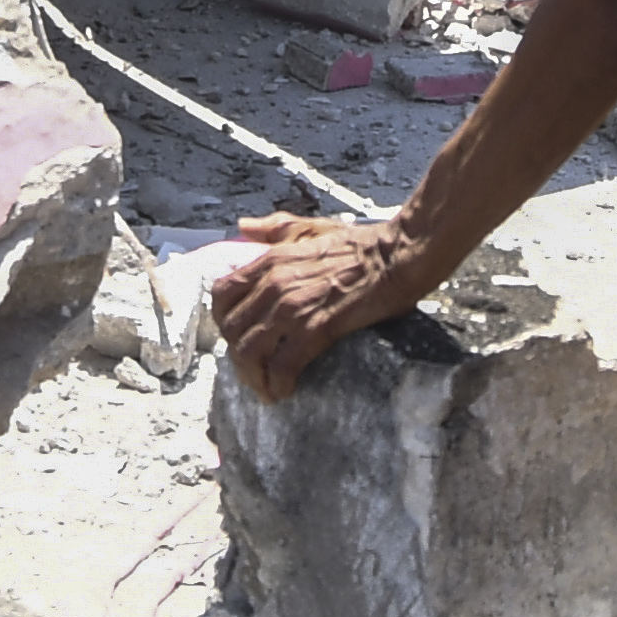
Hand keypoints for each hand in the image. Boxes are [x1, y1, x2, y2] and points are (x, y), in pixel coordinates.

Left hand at [206, 211, 437, 401]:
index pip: (220, 294)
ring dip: (253, 377)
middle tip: (254, 372)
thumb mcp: (310, 228)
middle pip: (230, 330)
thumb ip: (274, 229)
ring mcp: (292, 306)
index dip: (222, 322)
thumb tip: (244, 225)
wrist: (396, 256)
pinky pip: (283, 364)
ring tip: (268, 390)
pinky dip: (279, 383)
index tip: (236, 337)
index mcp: (269, 260)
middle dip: (237, 357)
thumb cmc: (359, 244)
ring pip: (248, 351)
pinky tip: (286, 391)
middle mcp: (273, 284)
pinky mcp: (316, 327)